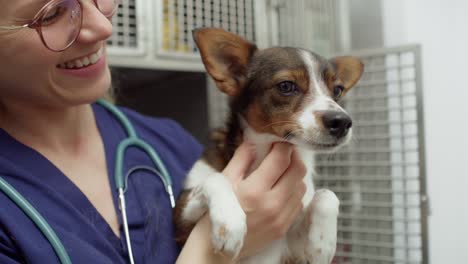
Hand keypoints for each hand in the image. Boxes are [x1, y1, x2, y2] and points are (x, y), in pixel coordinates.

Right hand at [222, 142, 306, 257]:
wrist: (216, 248)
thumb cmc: (216, 210)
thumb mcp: (224, 181)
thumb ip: (241, 158)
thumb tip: (254, 139)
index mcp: (254, 190)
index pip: (281, 159)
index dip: (283, 145)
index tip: (279, 140)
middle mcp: (272, 204)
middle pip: (298, 170)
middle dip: (292, 157)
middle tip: (282, 153)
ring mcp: (281, 218)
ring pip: (301, 186)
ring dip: (293, 175)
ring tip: (280, 173)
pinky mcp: (284, 228)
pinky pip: (298, 203)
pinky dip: (292, 192)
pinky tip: (279, 190)